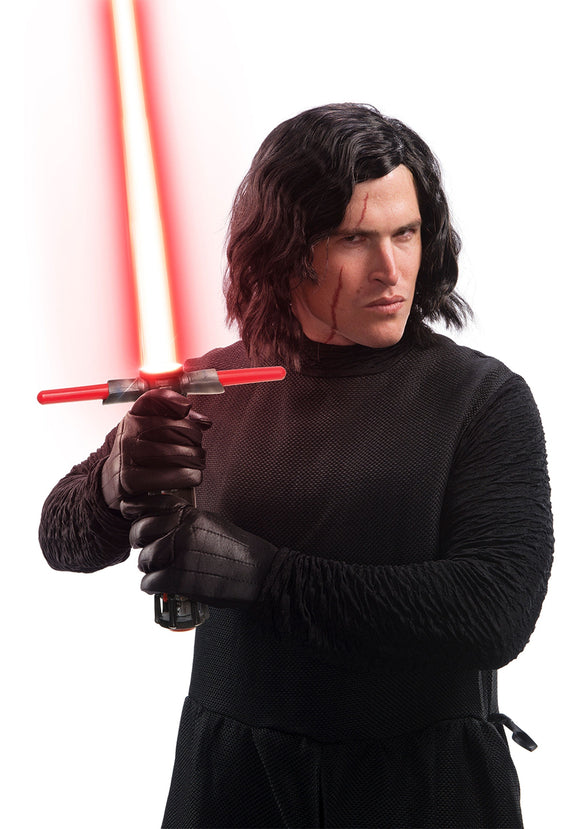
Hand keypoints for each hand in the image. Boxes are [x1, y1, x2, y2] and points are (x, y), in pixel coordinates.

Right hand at [101, 389, 210, 509]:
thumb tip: (204, 421)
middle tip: (199, 448)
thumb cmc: (140, 456)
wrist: (112, 482)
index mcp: (133, 420)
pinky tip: (190, 477)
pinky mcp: (130, 483)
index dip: (171, 400)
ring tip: (197, 464)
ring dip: (193, 461)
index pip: (151, 400)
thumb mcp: (152, 432)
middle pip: (169, 429)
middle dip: (193, 439)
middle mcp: (127, 437)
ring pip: (171, 454)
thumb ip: (179, 421)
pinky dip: (186, 479)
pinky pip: (168, 478)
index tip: (187, 407)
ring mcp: (126, 460)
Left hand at [121, 494, 278, 608]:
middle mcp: (182, 530)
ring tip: (160, 573)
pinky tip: (162, 587)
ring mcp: (179, 554)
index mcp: (192, 514)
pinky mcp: (178, 579)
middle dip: (141, 543)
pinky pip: (149, 583)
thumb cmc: (239, 551)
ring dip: (149, 569)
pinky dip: (152, 587)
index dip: (135, 507)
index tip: (128, 510)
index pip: (153, 503)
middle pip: (141, 532)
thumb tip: (163, 522)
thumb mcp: (213, 523)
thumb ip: (188, 520)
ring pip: (144, 560)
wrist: (260, 575)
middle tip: (150, 552)